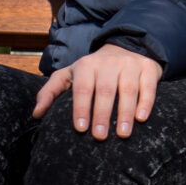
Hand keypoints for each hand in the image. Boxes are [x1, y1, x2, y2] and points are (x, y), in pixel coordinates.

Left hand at [32, 43, 162, 139]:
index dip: (81, 108)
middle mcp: (109, 63)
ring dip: (125, 113)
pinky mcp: (149, 68)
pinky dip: (146, 103)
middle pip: (106, 90)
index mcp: (87, 65)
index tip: (80, 128)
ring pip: (128, 90)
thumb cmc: (93, 70)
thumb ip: (50, 92)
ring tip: (123, 134)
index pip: (83, 88)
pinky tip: (141, 118)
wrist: (127, 47)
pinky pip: (148, 87)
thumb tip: (36, 114)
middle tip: (99, 137)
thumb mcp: (69, 75)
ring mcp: (131, 65)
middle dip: (102, 114)